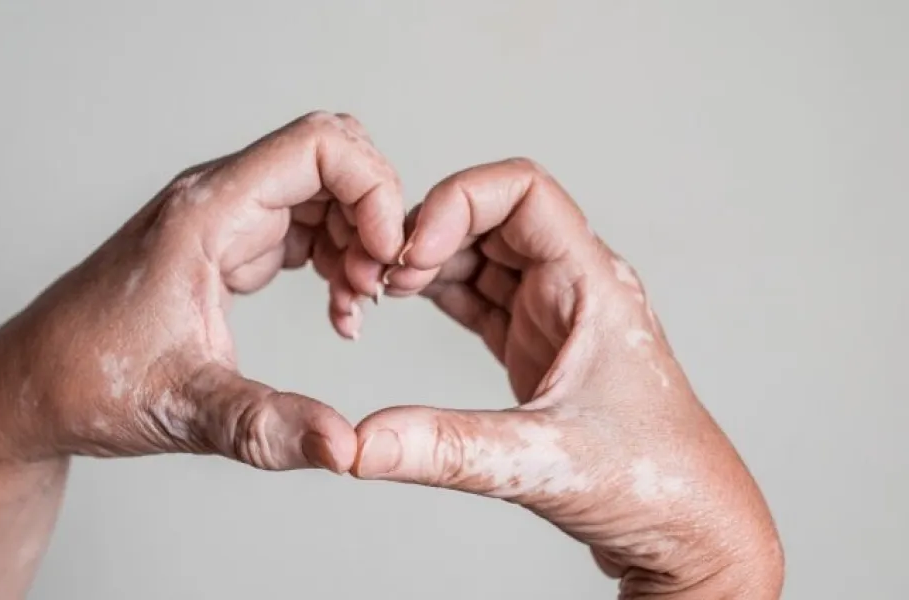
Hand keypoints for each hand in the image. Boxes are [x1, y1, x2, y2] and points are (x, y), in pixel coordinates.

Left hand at [0, 111, 404, 471]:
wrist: (34, 390)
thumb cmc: (90, 383)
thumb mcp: (185, 410)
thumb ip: (267, 426)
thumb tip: (345, 449)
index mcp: (205, 215)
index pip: (318, 146)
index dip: (373, 190)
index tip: (385, 261)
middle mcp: (216, 201)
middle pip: (331, 159)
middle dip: (375, 215)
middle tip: (377, 289)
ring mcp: (222, 221)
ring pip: (323, 192)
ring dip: (359, 240)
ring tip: (356, 308)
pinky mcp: (226, 247)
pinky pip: (304, 226)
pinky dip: (337, 258)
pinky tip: (338, 312)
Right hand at [345, 160, 782, 596]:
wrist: (688, 530)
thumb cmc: (653, 483)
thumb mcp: (541, 461)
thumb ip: (446, 449)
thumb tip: (359, 444)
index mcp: (593, 284)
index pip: (524, 192)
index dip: (460, 201)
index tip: (413, 251)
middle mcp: (574, 287)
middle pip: (489, 218)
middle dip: (430, 232)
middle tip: (382, 277)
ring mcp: (553, 316)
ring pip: (478, 256)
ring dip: (426, 264)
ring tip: (380, 294)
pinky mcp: (535, 348)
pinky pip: (477, 298)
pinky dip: (436, 296)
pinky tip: (400, 308)